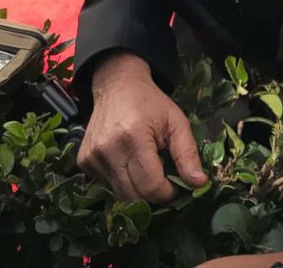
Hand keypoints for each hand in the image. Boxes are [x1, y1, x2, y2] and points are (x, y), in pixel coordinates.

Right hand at [78, 52, 206, 202]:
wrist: (117, 85)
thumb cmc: (150, 102)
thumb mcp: (176, 121)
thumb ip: (188, 153)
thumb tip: (199, 183)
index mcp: (134, 137)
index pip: (150, 186)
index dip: (167, 192)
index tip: (176, 184)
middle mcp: (108, 150)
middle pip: (133, 196)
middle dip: (153, 194)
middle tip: (163, 179)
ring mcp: (92, 157)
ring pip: (119, 195)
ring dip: (137, 191)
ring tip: (146, 169)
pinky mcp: (83, 161)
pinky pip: (106, 186)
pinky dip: (121, 182)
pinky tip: (128, 163)